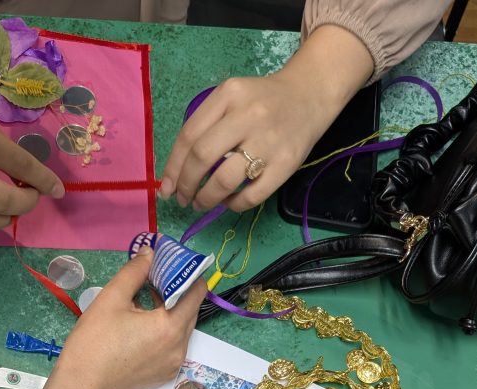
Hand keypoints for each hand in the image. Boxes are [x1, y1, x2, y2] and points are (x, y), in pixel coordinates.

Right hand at [54, 247, 206, 388]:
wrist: (82, 384)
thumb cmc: (95, 340)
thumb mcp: (112, 298)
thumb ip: (135, 271)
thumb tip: (149, 252)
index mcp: (170, 326)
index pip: (197, 292)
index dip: (189, 273)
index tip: (175, 264)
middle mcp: (179, 347)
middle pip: (190, 311)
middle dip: (179, 291)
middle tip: (158, 277)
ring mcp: (173, 363)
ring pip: (182, 329)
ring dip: (171, 311)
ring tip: (148, 298)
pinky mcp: (164, 374)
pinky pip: (173, 346)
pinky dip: (165, 331)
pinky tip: (144, 324)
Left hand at [160, 26, 373, 212]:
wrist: (309, 95)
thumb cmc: (261, 101)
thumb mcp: (231, 99)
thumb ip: (206, 126)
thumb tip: (176, 174)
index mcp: (229, 95)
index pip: (189, 135)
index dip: (173, 167)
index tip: (166, 188)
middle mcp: (247, 115)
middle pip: (203, 157)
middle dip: (186, 184)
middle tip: (183, 199)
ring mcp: (268, 141)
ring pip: (225, 180)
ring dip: (206, 199)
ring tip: (201, 203)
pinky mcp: (286, 164)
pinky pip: (252, 196)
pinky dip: (234, 205)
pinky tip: (229, 202)